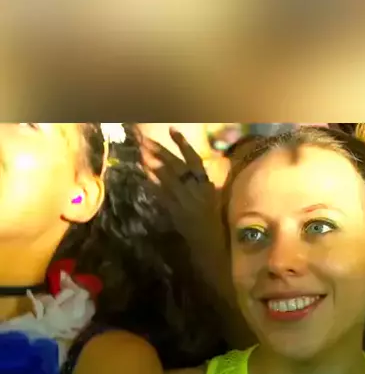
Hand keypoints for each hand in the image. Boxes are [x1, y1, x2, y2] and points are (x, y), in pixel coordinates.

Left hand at [140, 128, 226, 286]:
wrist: (210, 244)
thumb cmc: (214, 221)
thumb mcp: (214, 198)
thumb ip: (203, 183)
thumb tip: (195, 167)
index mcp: (206, 185)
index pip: (194, 160)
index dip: (183, 144)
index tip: (171, 130)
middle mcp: (195, 191)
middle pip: (175, 166)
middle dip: (159, 151)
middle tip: (144, 140)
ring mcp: (184, 202)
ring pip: (166, 179)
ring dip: (152, 165)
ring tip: (140, 152)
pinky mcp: (175, 212)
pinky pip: (162, 196)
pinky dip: (152, 186)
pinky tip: (142, 176)